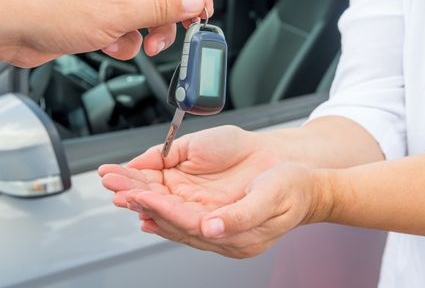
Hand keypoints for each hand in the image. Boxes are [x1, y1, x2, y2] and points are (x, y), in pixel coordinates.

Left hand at [0, 0, 212, 67]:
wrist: (13, 28)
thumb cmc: (53, 9)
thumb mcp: (118, 13)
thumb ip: (162, 9)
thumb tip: (196, 2)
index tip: (203, 16)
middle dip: (169, 21)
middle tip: (168, 39)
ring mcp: (113, 0)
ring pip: (149, 19)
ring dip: (147, 36)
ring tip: (135, 45)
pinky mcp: (103, 20)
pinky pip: (129, 33)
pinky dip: (124, 44)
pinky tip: (107, 45)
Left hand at [98, 126, 333, 257]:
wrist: (308, 189)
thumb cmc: (292, 190)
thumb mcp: (270, 198)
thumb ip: (239, 217)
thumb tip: (209, 228)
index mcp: (236, 235)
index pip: (187, 223)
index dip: (161, 208)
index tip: (137, 194)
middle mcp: (222, 235)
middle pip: (174, 223)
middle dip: (144, 205)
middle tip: (117, 190)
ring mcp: (219, 228)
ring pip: (175, 220)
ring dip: (148, 207)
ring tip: (123, 194)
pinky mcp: (217, 219)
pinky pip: (184, 218)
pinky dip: (163, 211)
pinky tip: (148, 209)